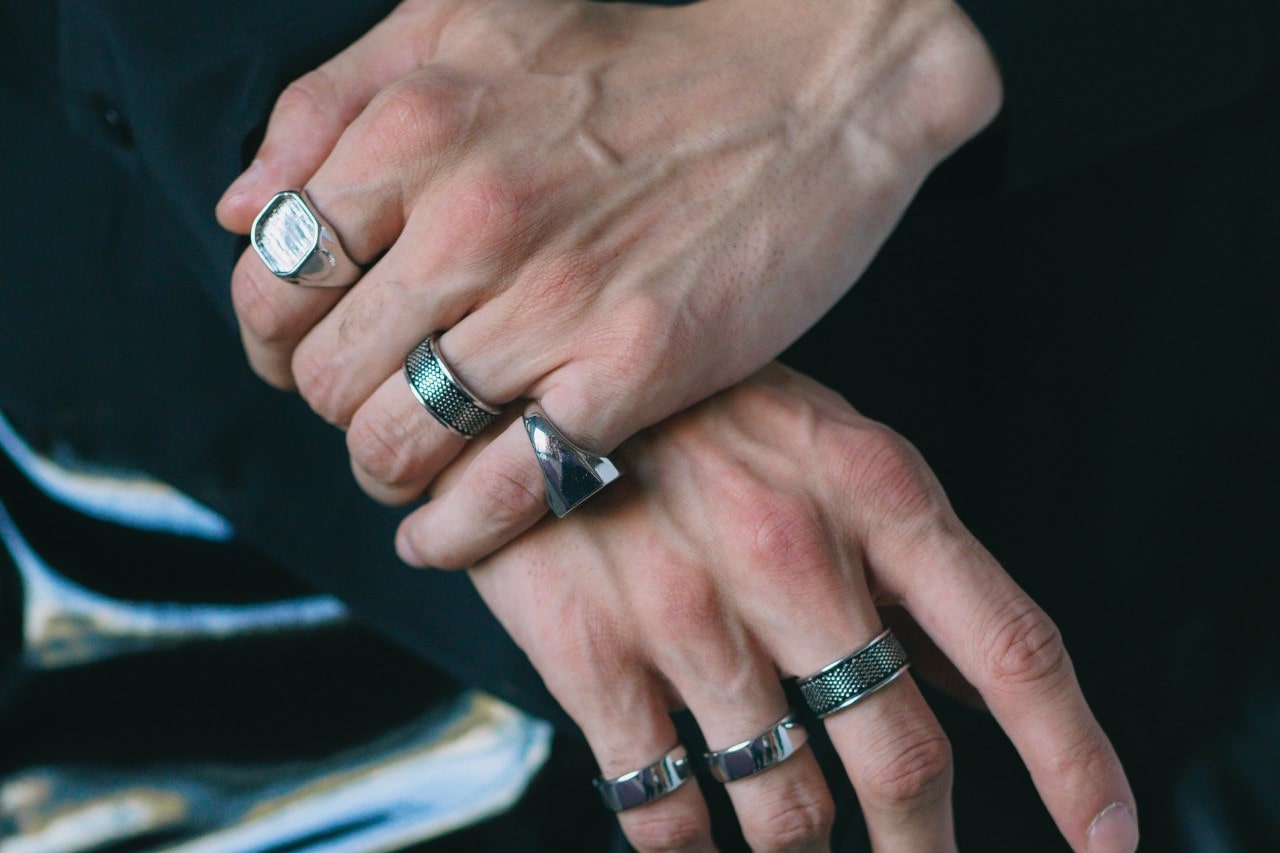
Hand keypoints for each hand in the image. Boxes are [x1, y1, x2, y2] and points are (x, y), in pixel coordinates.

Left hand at [216, 0, 1002, 567]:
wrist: (812, 89)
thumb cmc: (638, 66)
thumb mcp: (464, 28)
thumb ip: (332, 105)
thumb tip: (243, 209)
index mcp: (414, 128)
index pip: (273, 280)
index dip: (273, 336)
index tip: (307, 353)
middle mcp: (470, 216)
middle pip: (326, 375)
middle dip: (333, 410)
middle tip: (373, 407)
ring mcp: (553, 298)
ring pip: (397, 442)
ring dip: (386, 475)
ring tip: (409, 467)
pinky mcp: (634, 367)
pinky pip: (503, 487)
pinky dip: (454, 531)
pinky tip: (442, 534)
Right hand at [444, 365, 1137, 851]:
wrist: (515, 378)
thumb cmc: (691, 407)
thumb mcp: (821, 444)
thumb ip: (905, 563)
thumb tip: (976, 682)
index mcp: (872, 490)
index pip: (1011, 646)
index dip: (1075, 761)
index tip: (1107, 839)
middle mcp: (792, 557)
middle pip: (902, 757)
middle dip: (922, 844)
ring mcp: (689, 612)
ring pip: (786, 804)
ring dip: (801, 849)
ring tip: (798, 848)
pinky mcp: (592, 654)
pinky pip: (663, 807)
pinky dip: (691, 848)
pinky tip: (696, 836)